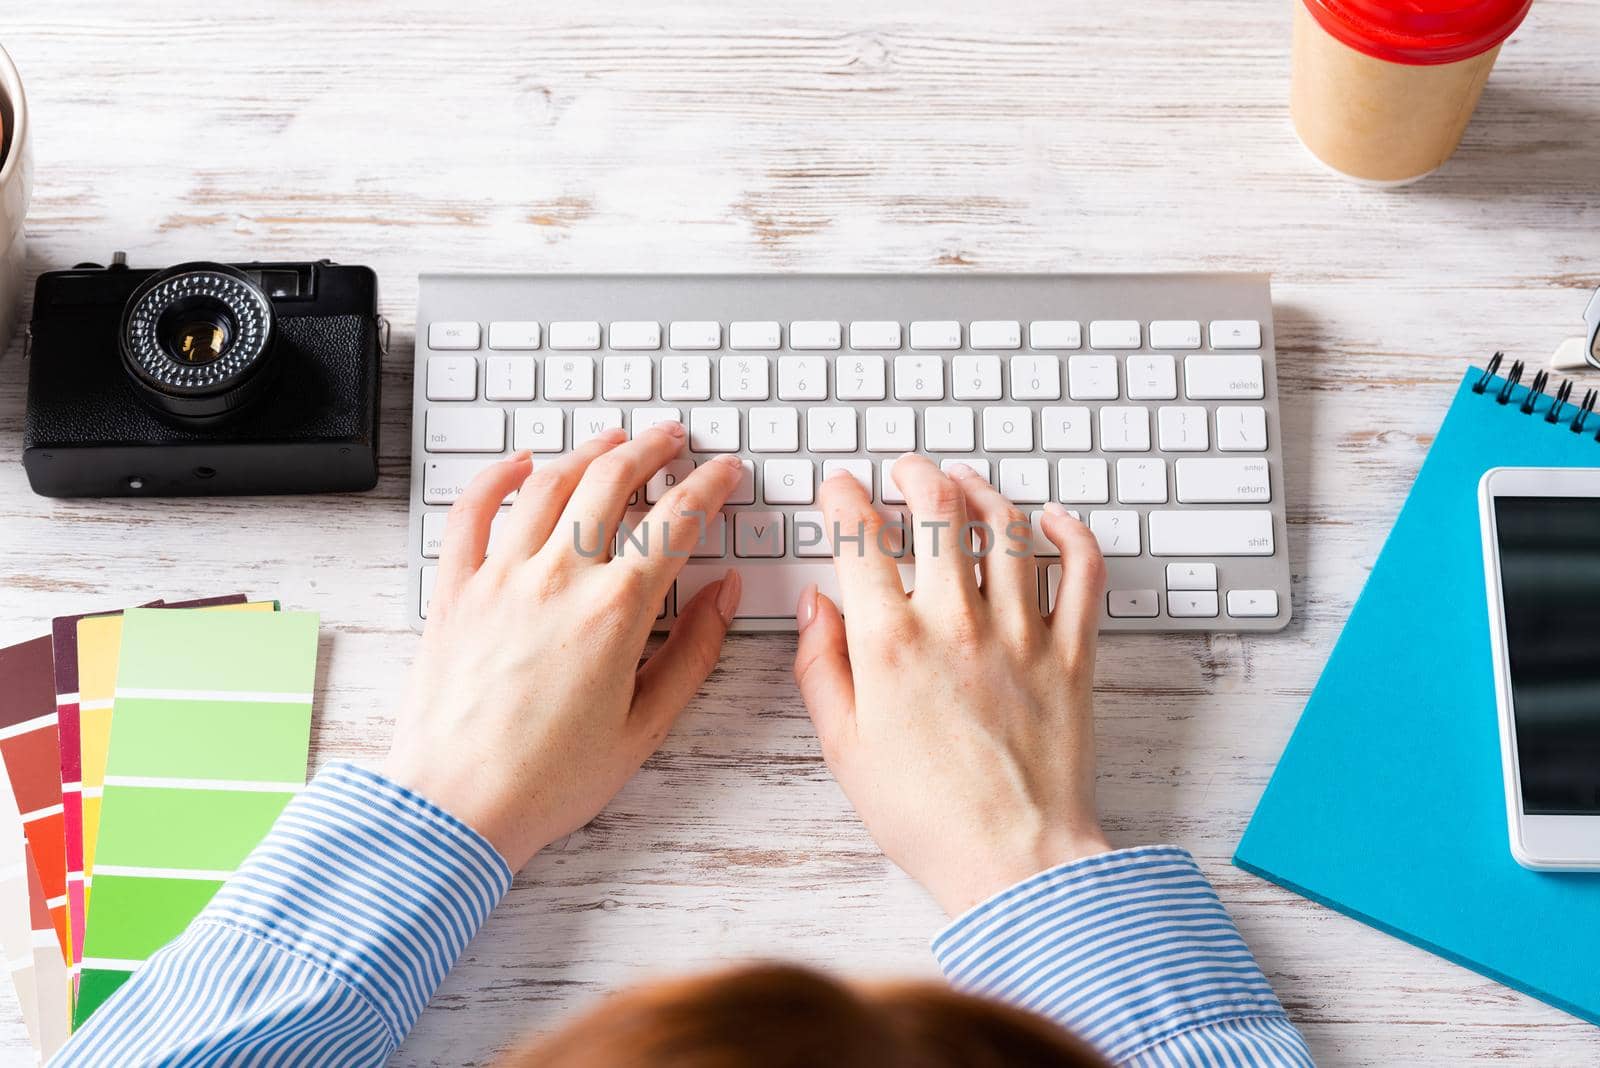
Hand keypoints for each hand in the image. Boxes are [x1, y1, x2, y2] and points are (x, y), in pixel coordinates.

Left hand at [385, 425, 743, 869]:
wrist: (454, 808)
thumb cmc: (547, 781)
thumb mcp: (645, 727)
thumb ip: (694, 653)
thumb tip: (724, 595)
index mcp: (616, 611)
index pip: (677, 521)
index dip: (710, 486)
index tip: (725, 473)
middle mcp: (558, 578)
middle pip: (613, 480)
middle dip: (653, 448)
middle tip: (673, 439)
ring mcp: (500, 577)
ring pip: (549, 483)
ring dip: (588, 451)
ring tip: (612, 440)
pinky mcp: (455, 590)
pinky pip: (471, 512)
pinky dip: (496, 477)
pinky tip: (518, 464)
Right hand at [793, 455, 1110, 915]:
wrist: (1015, 861)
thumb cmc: (927, 816)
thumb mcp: (844, 746)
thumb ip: (823, 667)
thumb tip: (817, 607)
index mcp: (890, 643)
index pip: (859, 537)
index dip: (844, 497)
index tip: (840, 489)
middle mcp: (956, 622)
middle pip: (938, 508)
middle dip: (915, 473)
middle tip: (905, 470)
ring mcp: (1021, 631)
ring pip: (1005, 526)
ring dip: (981, 490)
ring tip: (965, 483)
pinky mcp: (1072, 651)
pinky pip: (1082, 570)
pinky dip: (1070, 533)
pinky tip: (1053, 520)